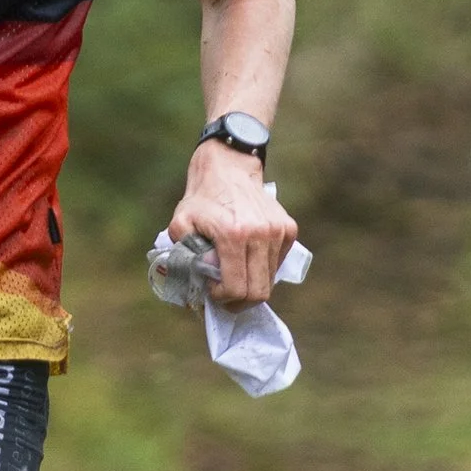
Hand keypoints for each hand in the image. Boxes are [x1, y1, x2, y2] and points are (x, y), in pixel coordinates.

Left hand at [168, 143, 297, 306]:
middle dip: (240, 302)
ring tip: (234, 276)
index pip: (236, 288)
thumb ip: (186, 255)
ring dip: (251, 285)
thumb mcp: (181, 225)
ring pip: (270, 280)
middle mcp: (261, 234)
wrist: (229, 168)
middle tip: (225, 297)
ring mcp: (279, 232)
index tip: (212, 293)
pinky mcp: (289, 229)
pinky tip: (247, 258)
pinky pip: (278, 264)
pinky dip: (263, 269)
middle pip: (259, 291)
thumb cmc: (202, 199)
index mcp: (233, 235)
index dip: (222, 298)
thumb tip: (201, 283)